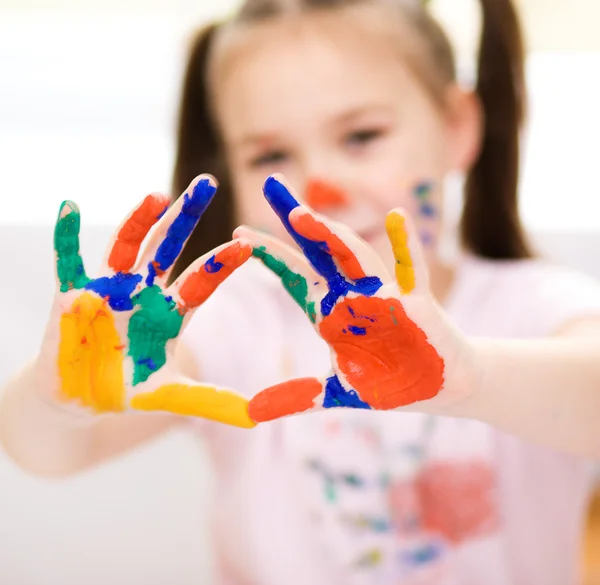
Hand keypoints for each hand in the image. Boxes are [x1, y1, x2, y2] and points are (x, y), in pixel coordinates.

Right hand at [37, 175, 254, 427]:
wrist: (80, 396)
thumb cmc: (127, 388)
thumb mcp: (170, 395)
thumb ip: (209, 400)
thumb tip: (255, 417)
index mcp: (170, 312)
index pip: (202, 281)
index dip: (222, 264)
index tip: (247, 244)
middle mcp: (143, 292)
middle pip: (168, 248)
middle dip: (186, 217)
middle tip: (207, 184)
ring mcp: (108, 289)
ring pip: (125, 248)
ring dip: (138, 222)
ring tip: (155, 196)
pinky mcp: (71, 295)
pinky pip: (67, 261)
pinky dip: (67, 237)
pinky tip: (70, 208)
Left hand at [238, 175, 473, 421]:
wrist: (441, 388)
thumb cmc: (391, 384)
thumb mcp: (339, 394)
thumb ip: (298, 398)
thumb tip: (251, 413)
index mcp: (332, 313)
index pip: (295, 275)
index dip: (270, 253)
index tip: (238, 232)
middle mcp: (355, 296)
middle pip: (320, 250)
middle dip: (296, 220)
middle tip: (271, 184)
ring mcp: (386, 296)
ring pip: (356, 257)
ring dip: (332, 236)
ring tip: (303, 216)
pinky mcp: (418, 304)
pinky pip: (412, 271)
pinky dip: (405, 245)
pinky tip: (395, 216)